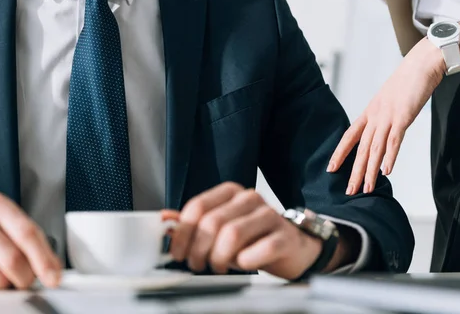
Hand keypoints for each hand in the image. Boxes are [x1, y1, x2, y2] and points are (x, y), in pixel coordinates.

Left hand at [168, 182, 328, 279]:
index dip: (182, 233)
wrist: (294, 247)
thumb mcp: (221, 227)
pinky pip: (260, 250)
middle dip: (198, 249)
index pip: (197, 206)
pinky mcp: (284, 236)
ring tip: (219, 267)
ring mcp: (269, 215)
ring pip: (232, 235)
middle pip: (212, 222)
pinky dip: (246, 262)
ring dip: (219, 257)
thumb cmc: (254, 237)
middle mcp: (249, 198)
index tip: (178, 252)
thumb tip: (166, 220)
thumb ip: (195, 223)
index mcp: (230, 192)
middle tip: (198, 264)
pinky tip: (244, 265)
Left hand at [328, 38, 445, 194]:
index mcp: (369, 113)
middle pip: (361, 149)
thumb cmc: (407, 82)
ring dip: (369, 171)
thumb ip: (383, 116)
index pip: (349, 136)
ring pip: (374, 149)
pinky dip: (389, 157)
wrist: (421, 64)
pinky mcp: (403, 117)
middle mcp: (375, 116)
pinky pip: (394, 141)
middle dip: (354, 172)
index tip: (330, 168)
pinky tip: (386, 171)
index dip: (339, 153)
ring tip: (365, 189)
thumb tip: (381, 131)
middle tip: (348, 191)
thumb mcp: (389, 100)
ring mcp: (388, 117)